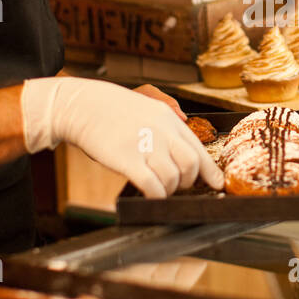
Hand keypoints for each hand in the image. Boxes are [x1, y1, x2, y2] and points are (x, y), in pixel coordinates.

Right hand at [20, 78, 222, 197]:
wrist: (80, 105)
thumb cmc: (111, 109)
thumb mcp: (146, 104)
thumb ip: (167, 117)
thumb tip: (186, 122)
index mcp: (168, 118)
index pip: (199, 148)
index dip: (210, 170)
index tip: (217, 183)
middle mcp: (161, 131)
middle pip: (191, 165)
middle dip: (188, 181)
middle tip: (177, 185)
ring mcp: (145, 145)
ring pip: (173, 178)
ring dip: (168, 190)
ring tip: (158, 188)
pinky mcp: (127, 159)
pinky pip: (152, 185)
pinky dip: (156, 194)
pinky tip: (149, 193)